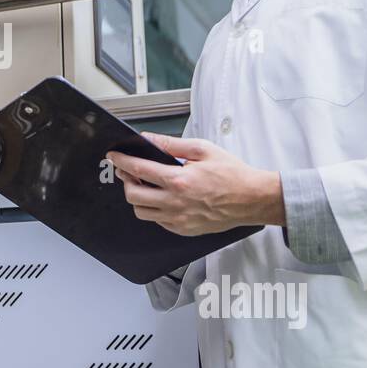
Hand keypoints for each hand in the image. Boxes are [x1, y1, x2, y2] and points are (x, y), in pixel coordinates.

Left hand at [105, 133, 284, 235]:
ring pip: (141, 212)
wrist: (252, 199)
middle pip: (133, 194)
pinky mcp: (183, 229)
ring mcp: (178, 219)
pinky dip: (153, 209)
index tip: (114, 156)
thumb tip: (149, 138)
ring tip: (145, 184)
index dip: (121, 161)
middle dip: (126, 180)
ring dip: (137, 197)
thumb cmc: (232, 175)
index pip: (138, 169)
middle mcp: (175, 203)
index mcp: (178, 181)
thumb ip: (171, 144)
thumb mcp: (202, 149)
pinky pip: (157, 222)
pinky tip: (161, 198)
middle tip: (129, 170)